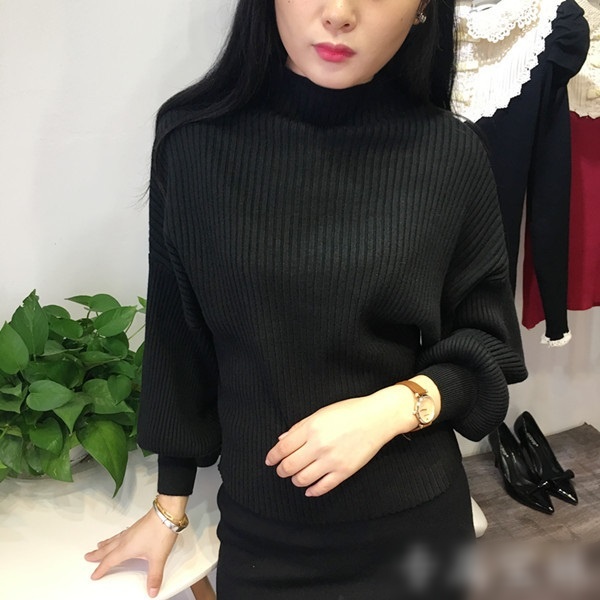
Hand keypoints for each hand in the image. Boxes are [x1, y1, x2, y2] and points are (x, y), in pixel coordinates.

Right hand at [84, 506, 177, 597]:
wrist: (167, 513)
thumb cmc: (160, 531)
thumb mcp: (158, 558)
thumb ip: (154, 576)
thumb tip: (152, 590)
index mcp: (127, 548)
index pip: (110, 561)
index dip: (101, 569)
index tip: (94, 575)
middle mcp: (126, 539)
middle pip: (107, 548)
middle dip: (97, 554)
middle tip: (88, 556)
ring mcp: (131, 531)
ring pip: (114, 539)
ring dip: (105, 544)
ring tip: (99, 545)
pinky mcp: (137, 526)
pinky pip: (121, 533)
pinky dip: (115, 537)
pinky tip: (120, 536)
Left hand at [265, 387, 416, 497]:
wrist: (377, 418)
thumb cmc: (349, 411)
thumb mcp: (320, 413)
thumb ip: (299, 427)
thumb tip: (282, 440)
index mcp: (311, 428)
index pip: (283, 449)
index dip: (272, 457)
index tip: (270, 461)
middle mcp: (319, 445)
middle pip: (289, 466)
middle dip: (281, 471)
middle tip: (281, 470)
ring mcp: (331, 460)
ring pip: (302, 479)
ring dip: (295, 480)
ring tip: (296, 477)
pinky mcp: (344, 471)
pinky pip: (323, 487)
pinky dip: (312, 491)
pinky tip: (309, 489)